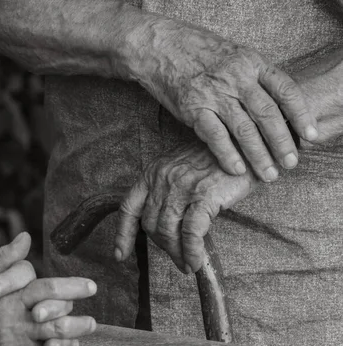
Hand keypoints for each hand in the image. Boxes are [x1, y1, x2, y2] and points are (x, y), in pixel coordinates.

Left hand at [115, 144, 256, 272]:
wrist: (246, 144)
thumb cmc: (217, 159)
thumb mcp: (182, 168)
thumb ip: (167, 191)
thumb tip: (163, 227)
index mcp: (153, 172)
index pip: (129, 207)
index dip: (123, 235)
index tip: (120, 256)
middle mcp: (162, 179)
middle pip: (151, 225)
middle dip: (163, 247)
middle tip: (177, 259)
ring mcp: (182, 186)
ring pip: (169, 232)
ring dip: (177, 254)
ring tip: (187, 265)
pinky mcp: (204, 196)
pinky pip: (191, 233)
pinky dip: (192, 252)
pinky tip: (196, 262)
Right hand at [132, 17, 317, 180]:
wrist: (160, 46)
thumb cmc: (198, 53)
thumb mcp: (234, 55)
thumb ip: (253, 78)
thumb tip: (275, 105)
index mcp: (252, 62)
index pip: (285, 90)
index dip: (301, 114)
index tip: (311, 135)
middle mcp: (237, 77)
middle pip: (267, 114)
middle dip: (283, 142)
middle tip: (291, 163)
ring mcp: (215, 93)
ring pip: (244, 129)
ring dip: (259, 156)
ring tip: (269, 174)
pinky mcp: (194, 108)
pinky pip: (215, 136)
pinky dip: (228, 155)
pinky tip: (238, 170)